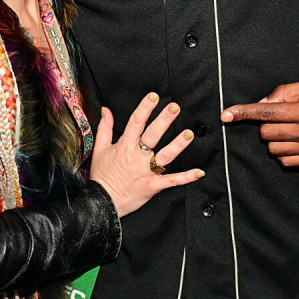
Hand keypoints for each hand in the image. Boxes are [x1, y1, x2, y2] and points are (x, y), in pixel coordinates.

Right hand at [90, 92, 203, 218]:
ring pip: (164, 155)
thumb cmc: (102, 176)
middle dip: (164, 120)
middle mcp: (136, 157)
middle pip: (152, 135)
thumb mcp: (100, 149)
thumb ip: (105, 128)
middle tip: (174, 107)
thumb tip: (106, 110)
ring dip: (178, 145)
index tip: (154, 96)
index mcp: (124, 146)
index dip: (145, 108)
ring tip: (189, 134)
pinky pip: (171, 180)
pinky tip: (198, 172)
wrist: (102, 202)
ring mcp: (146, 171)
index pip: (135, 123)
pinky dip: (186, 177)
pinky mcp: (152, 185)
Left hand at [220, 75, 298, 166]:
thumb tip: (261, 105)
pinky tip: (292, 140)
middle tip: (277, 114)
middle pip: (267, 134)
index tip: (226, 115)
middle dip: (264, 124)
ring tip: (288, 127)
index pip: (266, 114)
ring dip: (273, 139)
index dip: (243, 113)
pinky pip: (288, 162)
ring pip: (275, 150)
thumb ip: (283, 93)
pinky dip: (283, 151)